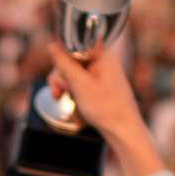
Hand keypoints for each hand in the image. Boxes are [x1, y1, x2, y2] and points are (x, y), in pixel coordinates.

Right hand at [48, 41, 161, 175]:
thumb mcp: (79, 84)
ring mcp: (102, 74)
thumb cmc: (106, 108)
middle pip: (71, 61)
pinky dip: (74, 94)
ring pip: (73, 74)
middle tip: (58, 94)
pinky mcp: (100, 86)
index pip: (73, 46)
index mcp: (102, 54)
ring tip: (64, 102)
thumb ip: (64, 63)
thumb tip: (51, 44)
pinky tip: (74, 106)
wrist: (123, 131)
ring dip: (66, 88)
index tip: (58, 77)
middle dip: (62, 79)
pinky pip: (80, 85)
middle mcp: (103, 61)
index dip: (61, 61)